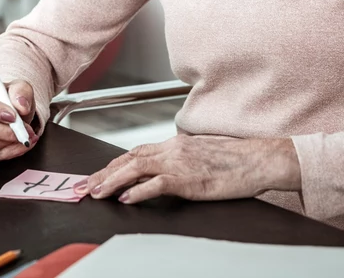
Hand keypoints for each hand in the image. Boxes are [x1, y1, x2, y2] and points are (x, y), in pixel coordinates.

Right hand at [0, 77, 37, 161]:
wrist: (7, 111)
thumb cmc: (8, 97)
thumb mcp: (19, 87)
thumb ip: (21, 92)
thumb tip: (21, 106)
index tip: (13, 116)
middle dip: (7, 131)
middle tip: (26, 130)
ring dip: (11, 143)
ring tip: (27, 137)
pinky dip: (10, 152)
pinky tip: (20, 145)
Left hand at [75, 134, 299, 204]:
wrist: (259, 158)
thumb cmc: (236, 159)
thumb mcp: (201, 154)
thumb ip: (181, 160)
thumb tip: (164, 172)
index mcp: (175, 144)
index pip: (135, 152)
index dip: (113, 164)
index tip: (96, 175)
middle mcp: (173, 150)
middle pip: (128, 158)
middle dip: (103, 173)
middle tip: (84, 186)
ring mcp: (180, 163)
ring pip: (136, 168)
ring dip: (112, 181)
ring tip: (96, 192)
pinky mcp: (189, 179)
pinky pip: (157, 184)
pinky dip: (139, 191)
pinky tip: (125, 199)